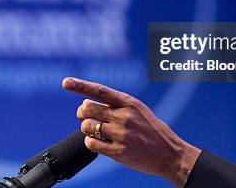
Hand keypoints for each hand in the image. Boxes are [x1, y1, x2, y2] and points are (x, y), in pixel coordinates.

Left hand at [62, 77, 200, 186]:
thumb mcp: (138, 109)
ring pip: (86, 126)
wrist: (169, 154)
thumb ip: (116, 104)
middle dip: (82, 112)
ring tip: (96, 131)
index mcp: (129, 102)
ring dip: (86, 128)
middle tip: (86, 116)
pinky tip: (99, 142)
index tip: (66, 82)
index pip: (100, 90)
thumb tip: (88, 102)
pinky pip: (91, 144)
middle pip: (88, 108)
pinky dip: (90, 142)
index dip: (81, 85)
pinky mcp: (119, 152)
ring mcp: (121, 134)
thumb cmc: (151, 130)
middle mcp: (124, 116)